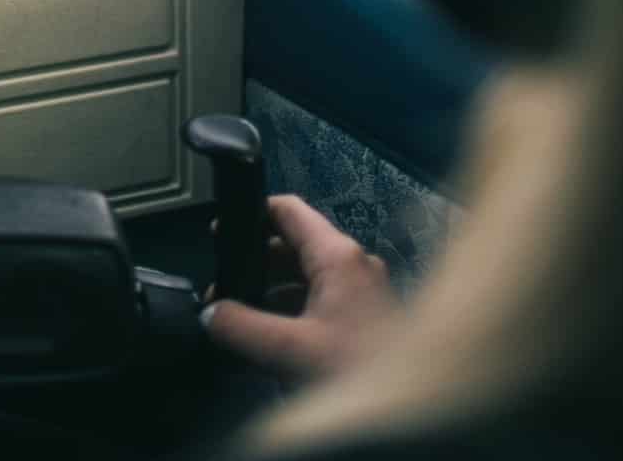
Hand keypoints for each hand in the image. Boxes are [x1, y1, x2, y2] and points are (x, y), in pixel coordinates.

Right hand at [201, 194, 397, 377]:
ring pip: (306, 275)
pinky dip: (292, 309)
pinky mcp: (366, 317)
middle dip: (254, 264)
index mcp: (338, 257)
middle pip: (293, 244)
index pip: (288, 210)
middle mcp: (353, 265)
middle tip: (223, 286)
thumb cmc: (356, 370)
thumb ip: (240, 327)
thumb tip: (210, 314)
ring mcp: (363, 290)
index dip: (251, 213)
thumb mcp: (288, 348)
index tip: (220, 232)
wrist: (411, 412)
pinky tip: (271, 339)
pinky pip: (320, 299)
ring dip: (271, 291)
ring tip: (240, 317)